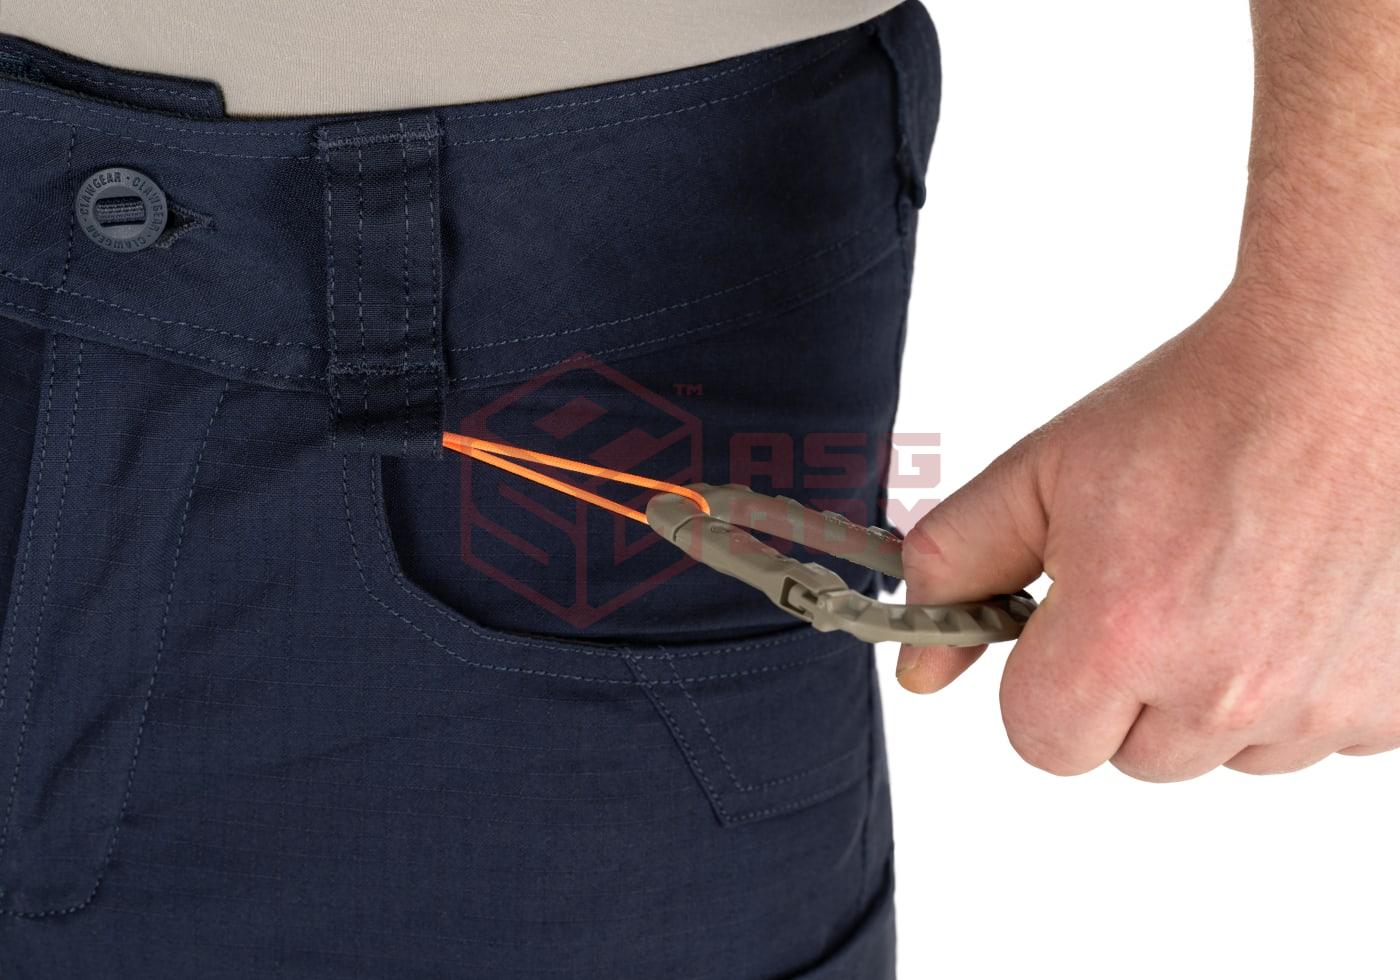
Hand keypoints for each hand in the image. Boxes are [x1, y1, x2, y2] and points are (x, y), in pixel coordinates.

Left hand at [895, 281, 1399, 780]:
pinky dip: (1294, 688)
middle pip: (1131, 757)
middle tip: (1155, 591)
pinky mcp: (1388, 701)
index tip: (1067, 629)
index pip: (1042, 741)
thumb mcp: (1040, 475)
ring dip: (1210, 694)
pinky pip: (1310, 739)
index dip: (1043, 683)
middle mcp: (1224, 687)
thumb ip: (956, 569)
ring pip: (1222, 755)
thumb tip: (918, 668)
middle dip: (1124, 690)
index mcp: (1123, 635)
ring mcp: (1316, 703)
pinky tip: (1291, 600)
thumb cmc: (1200, 410)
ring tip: (1229, 585)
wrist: (1342, 365)